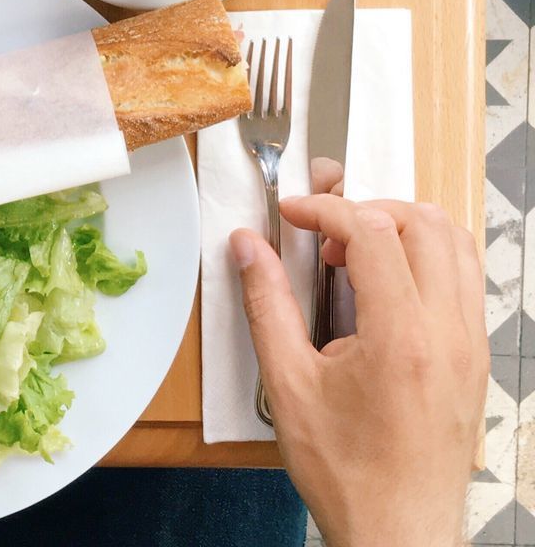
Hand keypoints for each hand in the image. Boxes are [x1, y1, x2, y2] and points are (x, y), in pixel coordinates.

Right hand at [231, 179, 486, 546]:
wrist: (399, 533)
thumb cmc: (347, 471)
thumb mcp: (288, 383)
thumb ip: (266, 302)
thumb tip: (248, 246)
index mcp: (401, 338)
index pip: (372, 232)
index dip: (324, 210)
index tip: (292, 215)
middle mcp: (448, 334)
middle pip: (423, 223)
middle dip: (366, 210)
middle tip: (325, 235)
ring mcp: (470, 345)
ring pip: (456, 243)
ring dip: (402, 229)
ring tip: (358, 255)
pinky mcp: (476, 358)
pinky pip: (466, 279)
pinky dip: (428, 258)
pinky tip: (387, 286)